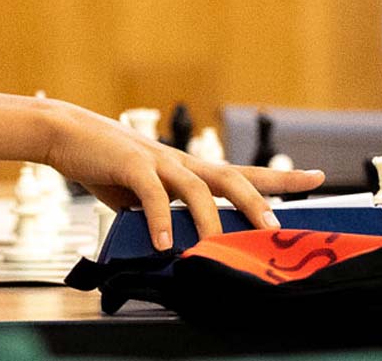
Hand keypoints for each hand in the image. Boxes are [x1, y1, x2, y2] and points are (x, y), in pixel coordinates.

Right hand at [38, 101, 325, 249]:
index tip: (316, 178)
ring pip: (198, 188)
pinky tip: (166, 245)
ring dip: (211, 220)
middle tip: (277, 227)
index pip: (243, 173)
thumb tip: (172, 245)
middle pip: (232, 178)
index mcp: (187, 168)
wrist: (65, 133)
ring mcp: (158, 160)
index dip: (281, 178)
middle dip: (259, 202)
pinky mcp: (131, 165)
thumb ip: (159, 214)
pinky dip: (161, 220)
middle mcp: (181, 161)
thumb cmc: (104, 164)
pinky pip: (152, 194)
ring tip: (219, 248)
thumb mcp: (139, 194)